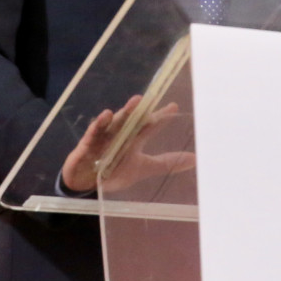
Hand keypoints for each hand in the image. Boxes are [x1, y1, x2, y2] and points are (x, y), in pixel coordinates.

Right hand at [60, 94, 194, 193]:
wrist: (86, 182)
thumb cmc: (114, 171)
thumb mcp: (142, 168)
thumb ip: (166, 163)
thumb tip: (194, 160)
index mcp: (134, 139)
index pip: (149, 125)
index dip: (160, 116)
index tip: (173, 106)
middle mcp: (121, 134)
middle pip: (132, 120)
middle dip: (141, 110)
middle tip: (150, 98)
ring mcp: (104, 137)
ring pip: (116, 122)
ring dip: (125, 112)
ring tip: (135, 102)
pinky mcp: (88, 143)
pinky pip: (95, 132)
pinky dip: (100, 124)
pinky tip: (106, 115)